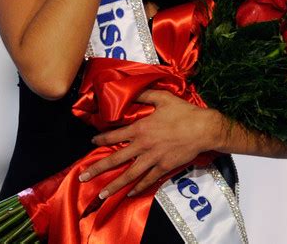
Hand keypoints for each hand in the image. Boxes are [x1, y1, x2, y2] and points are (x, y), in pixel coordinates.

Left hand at [79, 90, 223, 198]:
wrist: (203, 129)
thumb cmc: (183, 112)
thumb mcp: (162, 98)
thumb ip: (144, 95)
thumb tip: (130, 91)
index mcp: (141, 128)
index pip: (116, 136)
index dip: (102, 139)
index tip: (92, 143)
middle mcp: (143, 146)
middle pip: (117, 159)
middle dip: (98, 169)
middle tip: (83, 177)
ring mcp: (153, 159)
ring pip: (130, 175)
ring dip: (114, 185)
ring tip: (102, 194)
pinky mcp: (164, 168)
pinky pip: (148, 180)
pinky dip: (138, 188)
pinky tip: (130, 193)